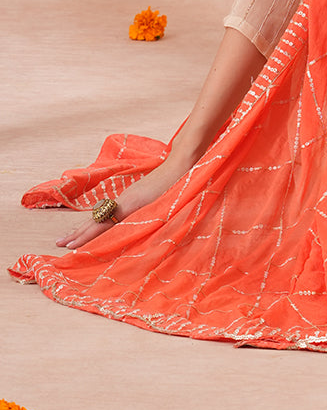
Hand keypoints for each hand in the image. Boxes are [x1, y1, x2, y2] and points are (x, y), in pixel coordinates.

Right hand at [55, 153, 188, 249]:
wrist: (183, 162)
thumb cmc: (178, 187)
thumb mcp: (163, 207)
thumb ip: (147, 220)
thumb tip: (131, 234)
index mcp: (130, 205)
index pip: (101, 223)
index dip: (86, 236)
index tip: (70, 247)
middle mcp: (124, 200)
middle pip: (96, 218)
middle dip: (78, 232)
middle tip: (60, 243)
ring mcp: (127, 196)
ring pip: (101, 213)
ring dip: (85, 226)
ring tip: (72, 236)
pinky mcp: (133, 194)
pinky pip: (110, 209)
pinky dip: (98, 218)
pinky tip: (97, 222)